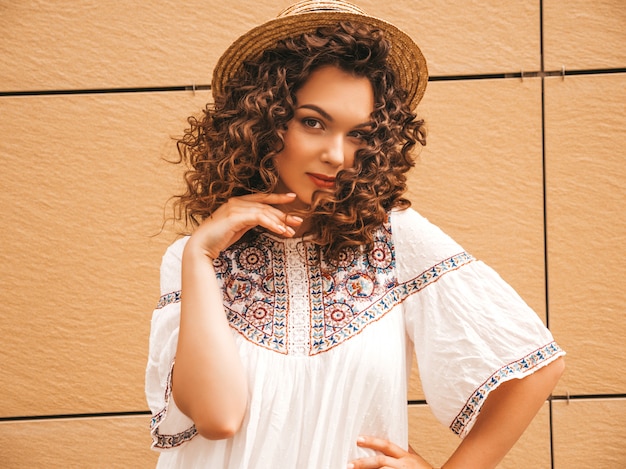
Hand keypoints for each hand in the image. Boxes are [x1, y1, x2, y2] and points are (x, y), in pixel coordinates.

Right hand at [187, 192, 302, 258]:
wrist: (201, 246)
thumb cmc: (218, 238)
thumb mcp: (238, 227)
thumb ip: (250, 220)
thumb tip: (265, 220)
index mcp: (238, 202)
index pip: (262, 198)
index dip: (277, 197)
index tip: (292, 198)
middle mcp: (237, 201)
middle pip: (266, 205)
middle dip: (284, 213)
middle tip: (298, 220)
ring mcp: (235, 207)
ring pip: (264, 211)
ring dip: (280, 221)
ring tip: (291, 231)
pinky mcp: (235, 216)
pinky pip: (259, 218)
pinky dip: (271, 224)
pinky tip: (280, 231)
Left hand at [348, 436, 433, 468]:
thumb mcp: (416, 460)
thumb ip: (406, 451)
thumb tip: (400, 441)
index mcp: (406, 458)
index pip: (387, 446)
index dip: (372, 441)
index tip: (358, 439)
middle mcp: (404, 466)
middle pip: (381, 462)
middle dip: (363, 463)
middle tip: (349, 464)